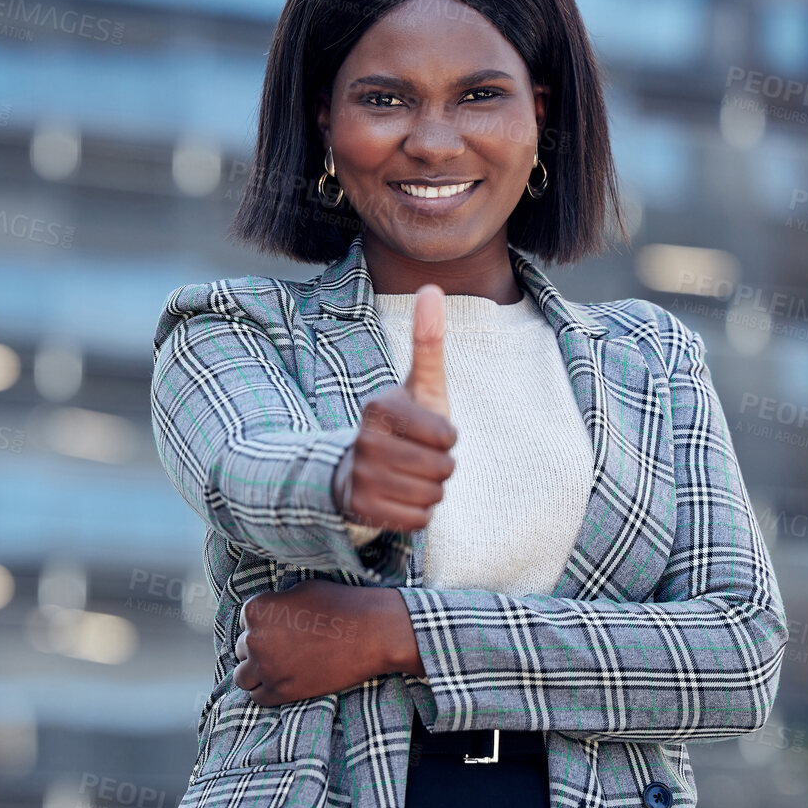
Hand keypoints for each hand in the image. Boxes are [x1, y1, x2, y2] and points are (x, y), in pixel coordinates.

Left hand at [231, 581, 410, 705]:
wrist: (371, 633)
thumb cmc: (340, 606)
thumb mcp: (301, 590)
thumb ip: (276, 603)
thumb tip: (268, 614)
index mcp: (256, 609)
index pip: (245, 623)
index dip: (263, 627)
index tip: (281, 631)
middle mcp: (253, 638)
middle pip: (242, 649)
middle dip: (260, 649)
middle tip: (284, 650)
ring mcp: (266, 667)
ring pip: (242, 676)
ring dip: (256, 673)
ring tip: (278, 669)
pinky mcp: (281, 692)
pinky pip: (258, 697)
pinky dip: (268, 691)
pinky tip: (285, 683)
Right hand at [333, 284, 456, 532]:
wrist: (359, 471)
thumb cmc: (403, 426)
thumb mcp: (420, 386)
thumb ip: (428, 342)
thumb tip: (432, 286)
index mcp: (379, 409)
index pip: (445, 436)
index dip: (447, 438)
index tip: (428, 432)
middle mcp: (365, 442)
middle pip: (442, 469)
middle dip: (441, 467)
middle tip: (420, 458)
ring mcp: (361, 477)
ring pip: (431, 496)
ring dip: (430, 491)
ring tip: (410, 477)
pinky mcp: (362, 510)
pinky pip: (418, 520)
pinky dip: (417, 514)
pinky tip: (400, 498)